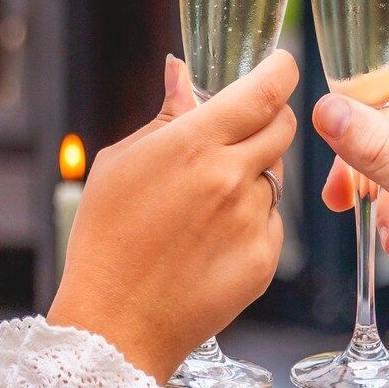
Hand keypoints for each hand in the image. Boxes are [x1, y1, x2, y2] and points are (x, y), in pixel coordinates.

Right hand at [50, 51, 297, 381]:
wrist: (115, 322)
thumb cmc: (106, 239)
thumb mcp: (120, 164)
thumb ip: (165, 116)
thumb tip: (182, 72)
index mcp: (193, 145)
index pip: (264, 91)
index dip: (280, 70)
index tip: (280, 65)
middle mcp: (232, 178)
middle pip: (283, 127)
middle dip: (267, 120)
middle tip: (238, 133)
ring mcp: (252, 220)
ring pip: (274, 176)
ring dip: (252, 176)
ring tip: (204, 206)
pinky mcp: (264, 258)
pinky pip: (272, 220)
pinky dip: (251, 220)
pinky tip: (211, 240)